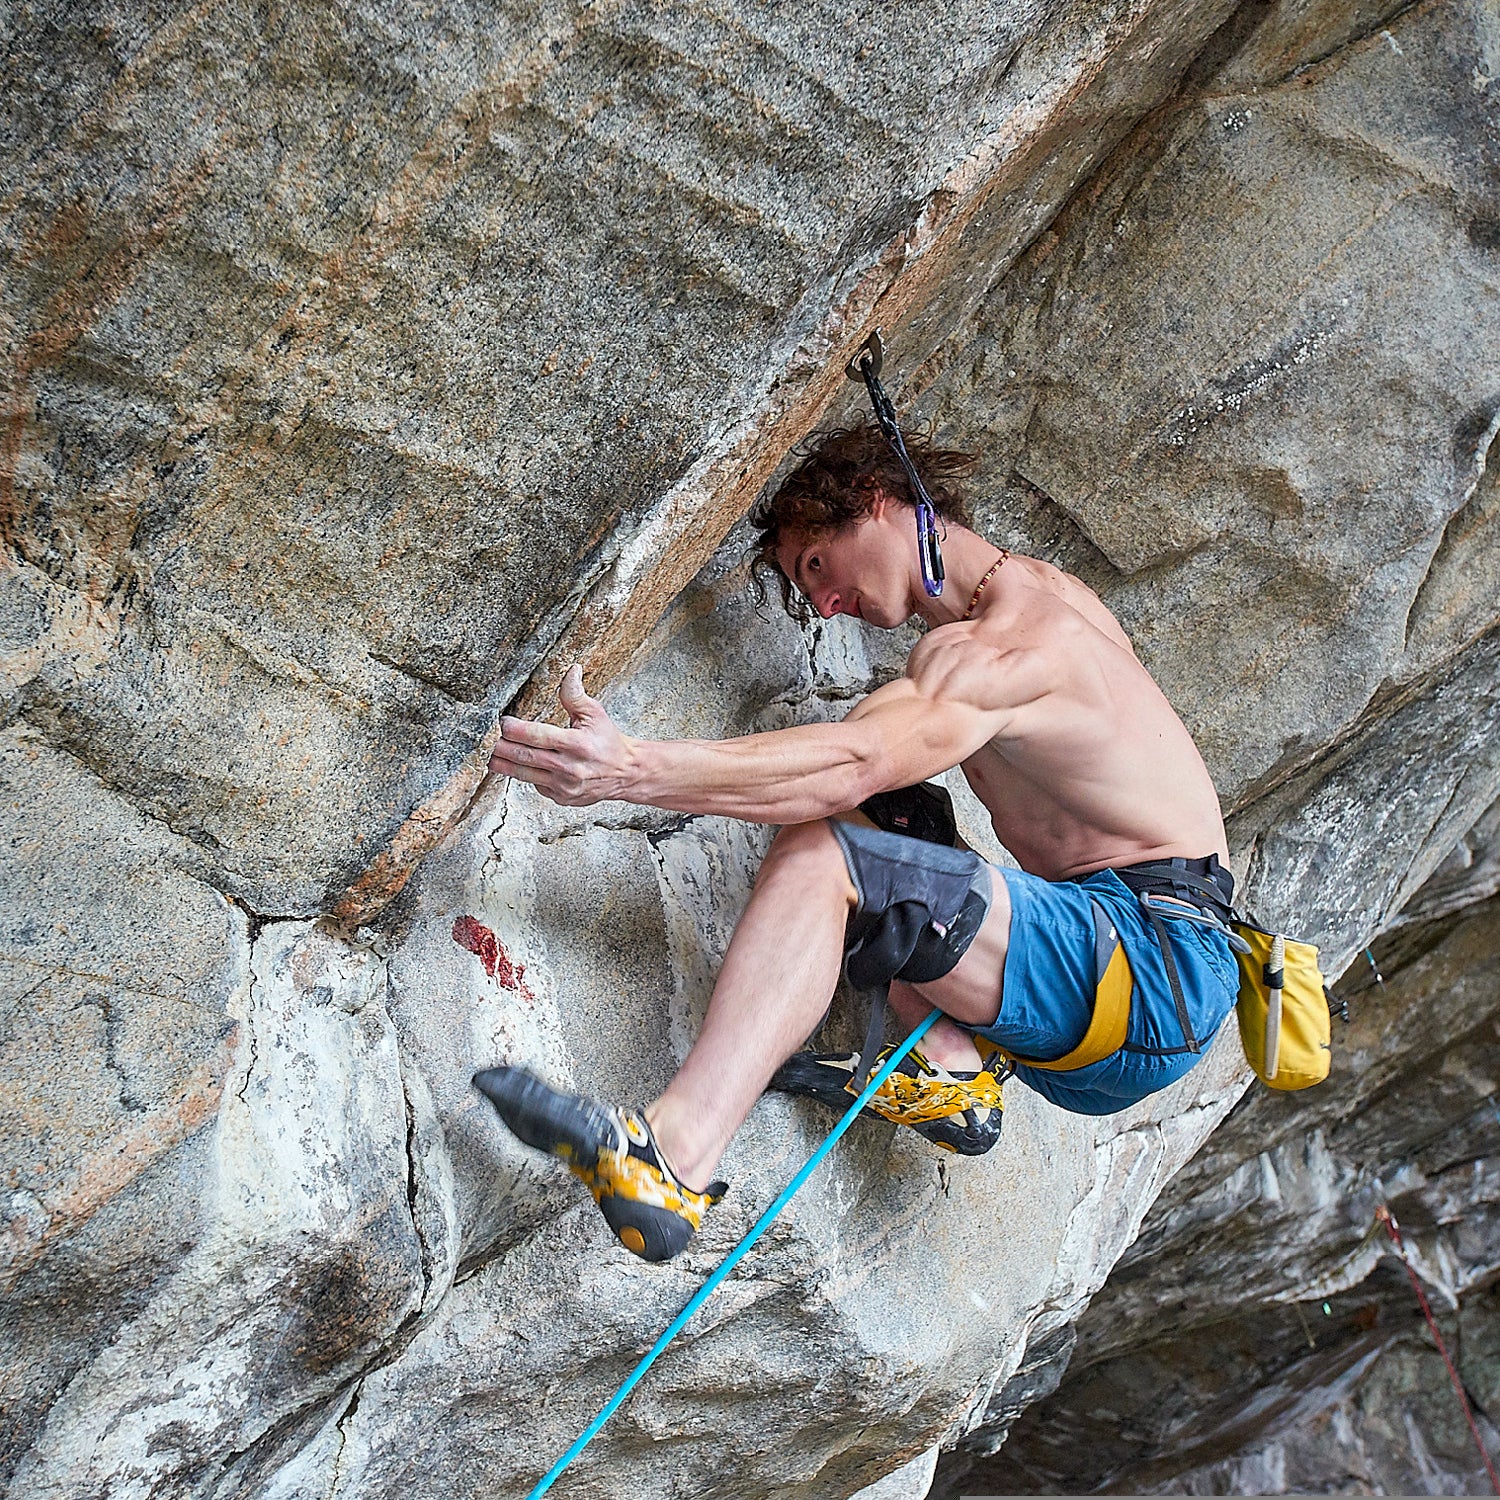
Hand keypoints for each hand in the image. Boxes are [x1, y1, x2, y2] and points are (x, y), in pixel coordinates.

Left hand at [488, 665, 634, 806]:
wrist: (625, 773)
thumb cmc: (608, 741)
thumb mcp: (595, 714)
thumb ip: (576, 695)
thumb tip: (570, 670)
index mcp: (576, 744)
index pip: (536, 735)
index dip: (514, 729)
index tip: (502, 723)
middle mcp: (569, 767)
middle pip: (524, 757)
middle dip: (501, 748)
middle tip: (485, 740)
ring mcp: (564, 786)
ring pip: (524, 775)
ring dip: (503, 765)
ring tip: (489, 757)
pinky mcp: (562, 798)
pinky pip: (535, 785)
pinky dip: (523, 775)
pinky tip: (513, 765)